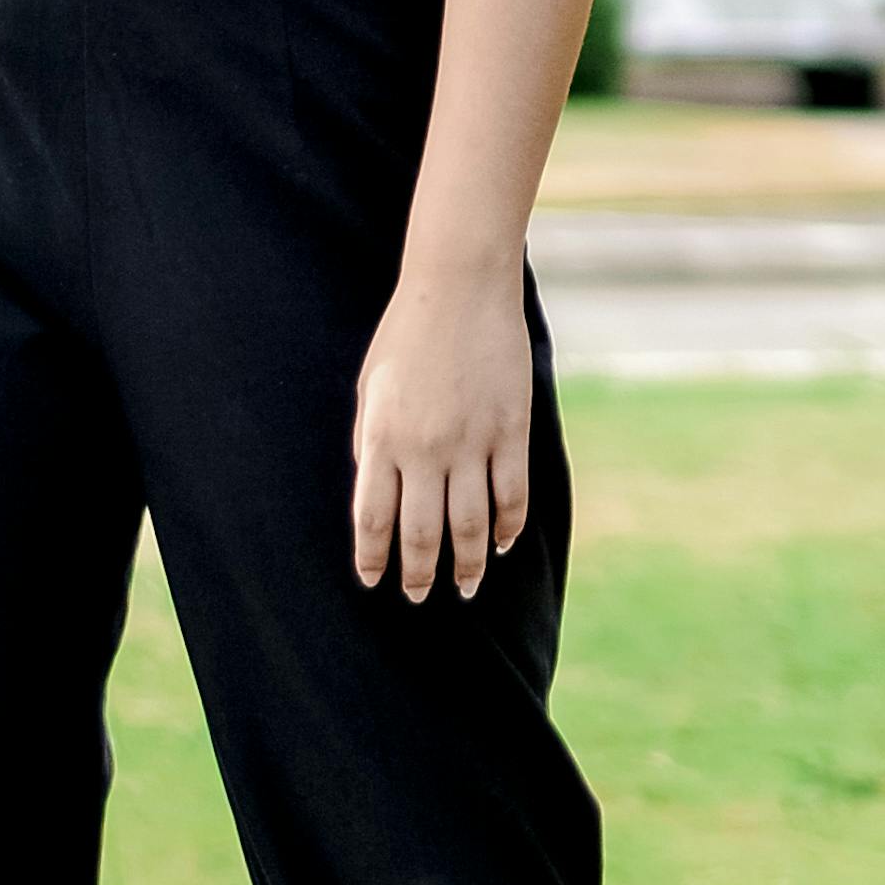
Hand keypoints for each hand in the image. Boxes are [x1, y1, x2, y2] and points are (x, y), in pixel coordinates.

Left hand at [351, 262, 532, 603]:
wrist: (460, 288)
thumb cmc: (407, 333)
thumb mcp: (371, 388)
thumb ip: (371, 442)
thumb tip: (376, 491)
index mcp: (382, 438)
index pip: (373, 518)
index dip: (374, 557)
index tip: (375, 581)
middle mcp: (424, 449)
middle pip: (422, 532)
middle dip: (420, 573)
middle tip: (420, 597)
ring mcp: (471, 441)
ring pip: (470, 524)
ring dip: (469, 563)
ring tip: (468, 586)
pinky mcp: (511, 429)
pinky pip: (512, 493)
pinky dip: (509, 526)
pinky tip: (505, 543)